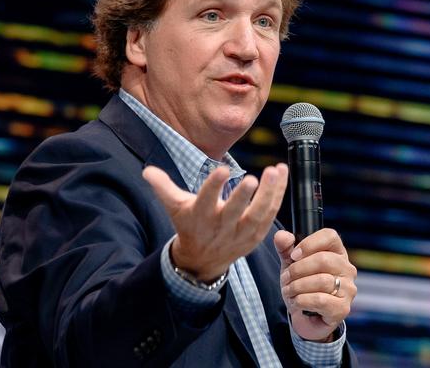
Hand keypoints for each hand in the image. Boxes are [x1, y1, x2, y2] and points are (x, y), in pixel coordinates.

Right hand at [143, 163, 287, 280]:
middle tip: (254, 177)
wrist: (203, 260)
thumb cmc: (189, 224)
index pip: (206, 200)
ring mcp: (240, 233)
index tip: (223, 170)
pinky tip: (282, 173)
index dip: (213, 186)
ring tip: (275, 170)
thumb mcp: (174, 207)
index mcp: (199, 217)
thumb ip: (163, 187)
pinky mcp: (256, 235)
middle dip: (244, 196)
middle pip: (234, 212)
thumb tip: (147, 170)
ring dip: (269, 193)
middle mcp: (221, 226)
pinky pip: (270, 214)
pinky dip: (278, 195)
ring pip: (258, 215)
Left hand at [274, 228, 356, 340]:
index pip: (330, 236)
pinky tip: (296, 302)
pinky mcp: (343, 308)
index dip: (309, 243)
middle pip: (323, 260)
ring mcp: (348, 289)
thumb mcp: (290, 263)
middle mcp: (347, 268)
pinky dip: (302, 300)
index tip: (293, 256)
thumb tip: (281, 236)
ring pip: (321, 281)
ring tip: (288, 291)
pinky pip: (320, 300)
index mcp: (337, 252)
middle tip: (285, 277)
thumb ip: (285, 247)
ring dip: (297, 286)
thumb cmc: (302, 284)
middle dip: (298, 269)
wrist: (305, 316)